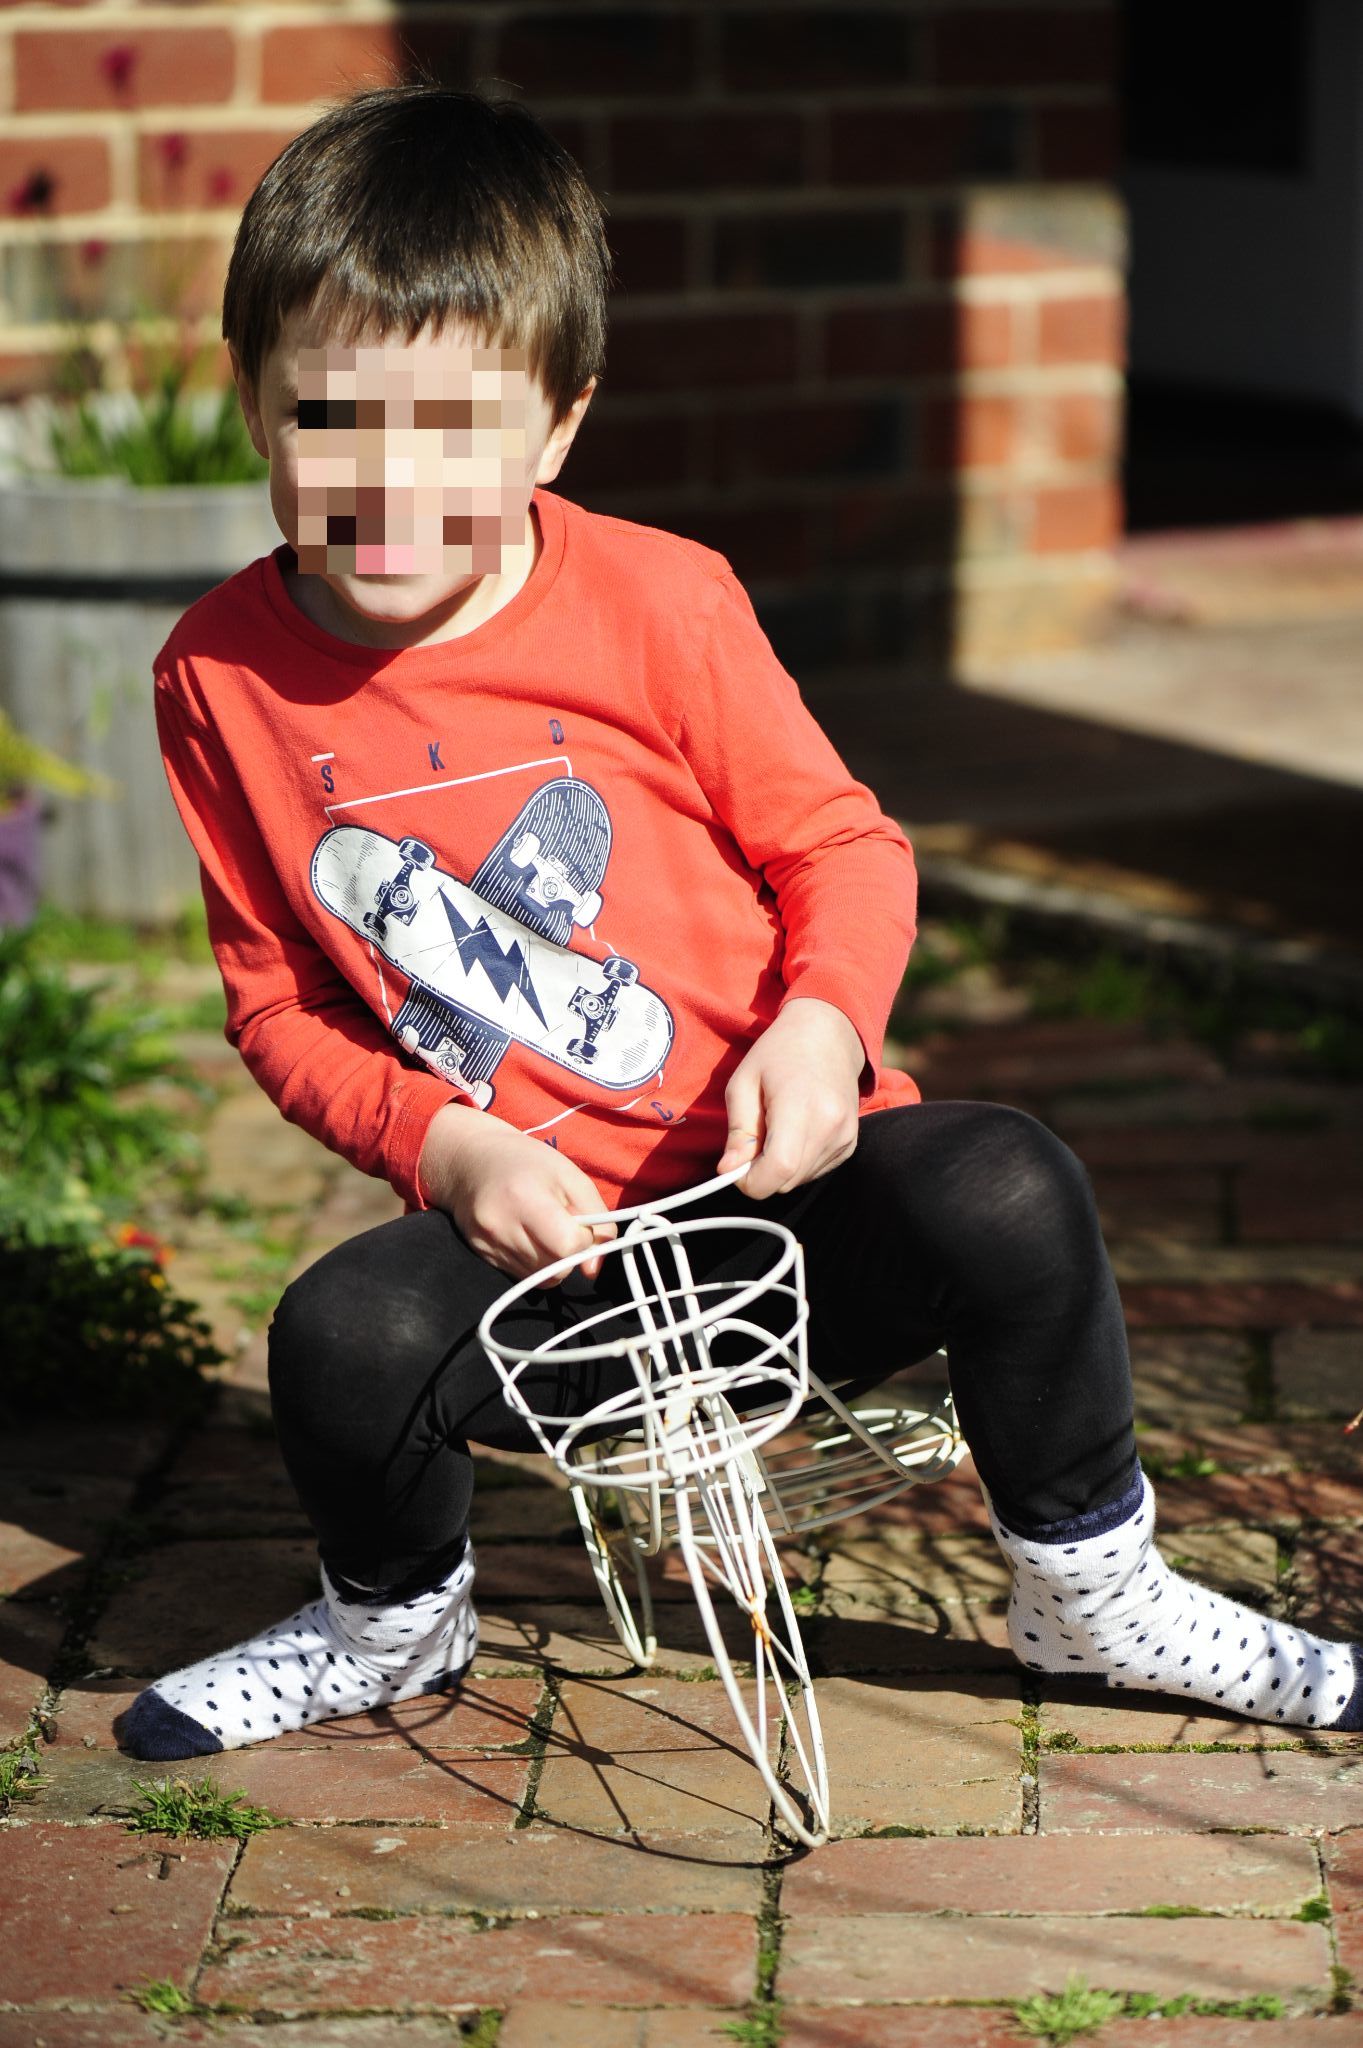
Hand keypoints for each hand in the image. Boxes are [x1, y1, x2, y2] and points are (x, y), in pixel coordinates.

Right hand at [417, 1104, 614, 1283]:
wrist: (471, 1159)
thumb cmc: (527, 1162)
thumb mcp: (572, 1177)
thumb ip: (598, 1219)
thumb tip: (594, 1268)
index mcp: (526, 1199)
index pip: (567, 1246)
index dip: (582, 1239)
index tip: (578, 1223)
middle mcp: (501, 1226)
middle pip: (555, 1268)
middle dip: (569, 1253)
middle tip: (561, 1226)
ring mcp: (487, 1244)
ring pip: (540, 1278)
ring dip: (552, 1260)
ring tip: (542, 1229)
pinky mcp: (481, 1255)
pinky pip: (522, 1276)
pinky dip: (534, 1262)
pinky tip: (527, 1236)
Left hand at [716, 997, 864, 1200]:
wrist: (828, 1034)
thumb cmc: (778, 1053)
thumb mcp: (743, 1083)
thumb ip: (738, 1131)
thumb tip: (728, 1170)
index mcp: (801, 1107)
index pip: (778, 1169)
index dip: (750, 1181)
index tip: (735, 1167)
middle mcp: (831, 1127)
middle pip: (787, 1181)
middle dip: (761, 1174)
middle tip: (751, 1141)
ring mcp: (845, 1137)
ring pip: (799, 1181)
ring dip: (779, 1168)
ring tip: (775, 1129)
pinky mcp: (850, 1144)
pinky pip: (814, 1171)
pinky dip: (797, 1163)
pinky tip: (794, 1132)